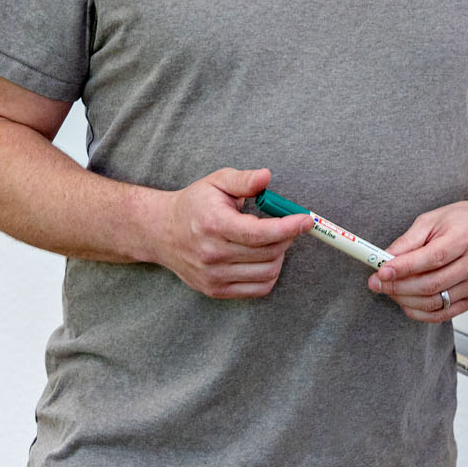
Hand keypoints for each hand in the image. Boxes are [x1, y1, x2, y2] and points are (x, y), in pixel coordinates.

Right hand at [151, 167, 311, 298]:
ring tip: (273, 239)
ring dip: (280, 255)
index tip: (306, 219)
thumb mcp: (217, 182)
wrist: (161, 233)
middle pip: (268, 252)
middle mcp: (212, 254)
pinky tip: (264, 257)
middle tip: (289, 224)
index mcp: (214, 225)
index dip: (288, 227)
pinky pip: (258, 289)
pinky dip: (270, 273)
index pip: (259, 233)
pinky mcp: (215, 290)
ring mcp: (213, 276)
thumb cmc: (194, 204)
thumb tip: (267, 176)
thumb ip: (244, 180)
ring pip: (267, 272)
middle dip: (287, 237)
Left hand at [368, 200, 467, 321]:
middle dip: (398, 287)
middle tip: (377, 282)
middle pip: (431, 284)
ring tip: (390, 290)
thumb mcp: (433, 220)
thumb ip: (409, 240)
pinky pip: (443, 314)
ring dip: (405, 300)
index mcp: (465, 238)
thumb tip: (386, 259)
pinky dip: (420, 313)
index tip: (381, 271)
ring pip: (435, 302)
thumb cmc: (464, 221)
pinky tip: (407, 302)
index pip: (432, 259)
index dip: (404, 268)